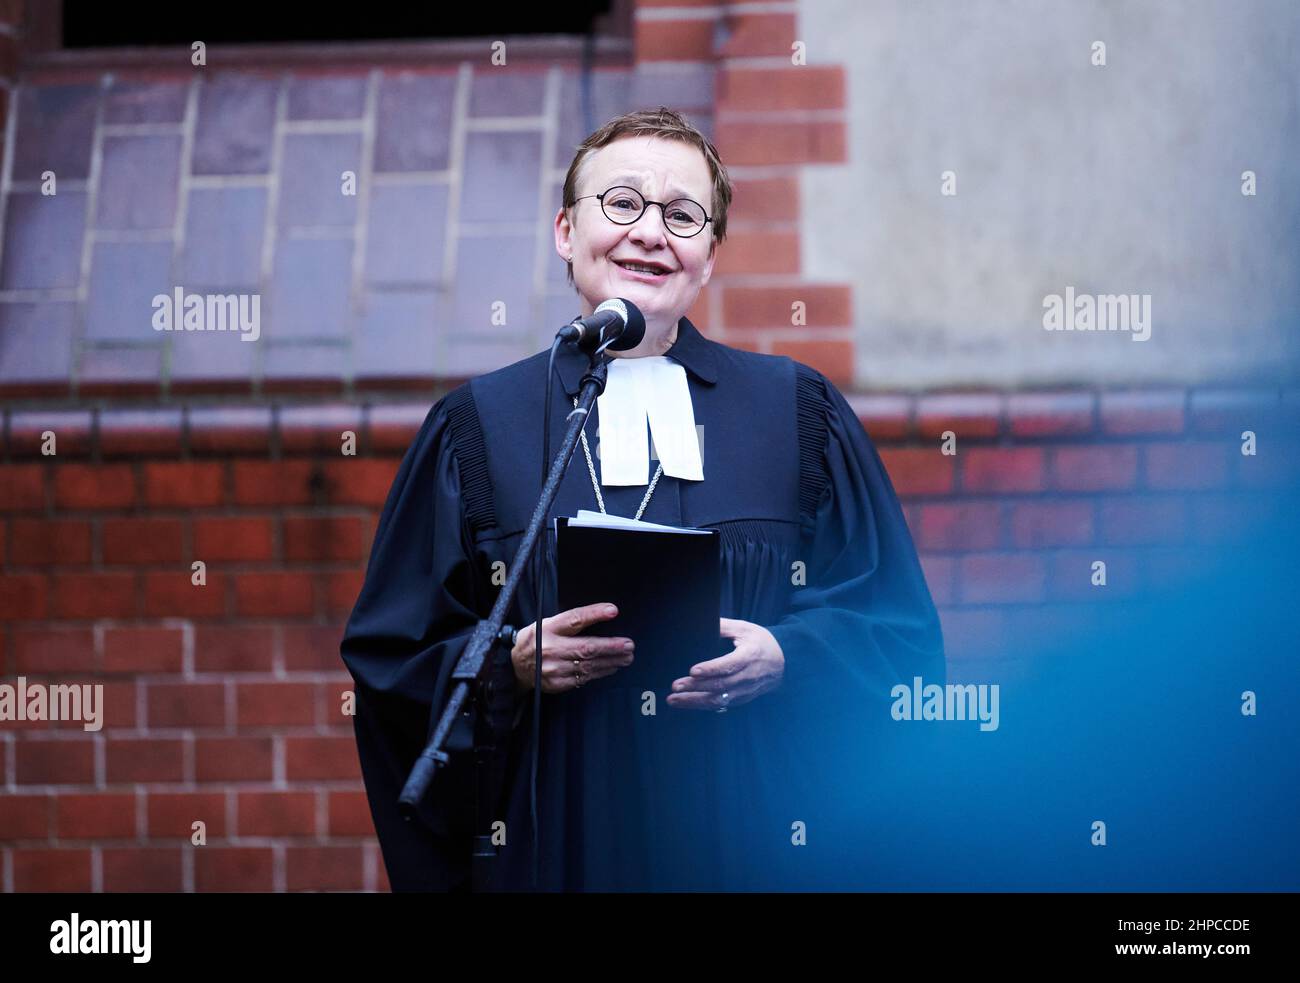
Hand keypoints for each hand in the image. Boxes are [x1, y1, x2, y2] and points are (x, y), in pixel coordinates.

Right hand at [511, 603, 634, 693]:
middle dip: (611, 647)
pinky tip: (612, 667)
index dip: (594, 614)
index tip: (613, 611)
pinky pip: (584, 678)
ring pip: (589, 665)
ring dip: (611, 661)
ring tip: (627, 656)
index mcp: (548, 629)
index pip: (574, 619)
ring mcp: (554, 669)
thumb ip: (573, 619)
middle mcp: (550, 649)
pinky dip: (600, 672)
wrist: (517, 666)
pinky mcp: (557, 684)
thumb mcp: (549, 623)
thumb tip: (606, 612)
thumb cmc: (537, 640)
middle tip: (629, 645)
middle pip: (586, 648)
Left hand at [666, 618, 783, 710]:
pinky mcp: (741, 699)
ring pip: (718, 699)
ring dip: (694, 701)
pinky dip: (702, 706)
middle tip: (675, 686)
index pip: (729, 665)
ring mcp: (745, 691)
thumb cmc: (761, 642)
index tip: (693, 670)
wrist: (784, 663)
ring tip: (673, 699)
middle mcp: (747, 677)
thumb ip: (723, 626)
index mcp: (749, 656)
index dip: (711, 669)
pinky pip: (721, 705)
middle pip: (720, 685)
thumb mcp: (745, 628)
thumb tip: (702, 622)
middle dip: (695, 687)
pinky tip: (686, 704)